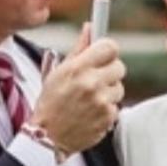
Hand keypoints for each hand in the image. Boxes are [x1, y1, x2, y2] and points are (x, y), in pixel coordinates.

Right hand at [30, 22, 124, 155]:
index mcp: (78, 67)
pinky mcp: (108, 117)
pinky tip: (91, 112)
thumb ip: (78, 49)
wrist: (47, 137)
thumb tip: (90, 28)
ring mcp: (102, 101)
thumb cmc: (50, 103)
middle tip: (96, 80)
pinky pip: (117, 107)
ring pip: (119, 88)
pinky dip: (107, 110)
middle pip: (119, 66)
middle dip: (110, 72)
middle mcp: (91, 83)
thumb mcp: (58, 72)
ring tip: (90, 99)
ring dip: (109, 92)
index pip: (110, 47)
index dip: (108, 50)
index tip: (104, 55)